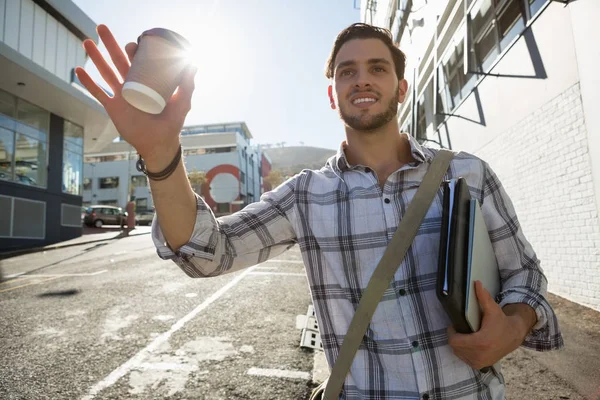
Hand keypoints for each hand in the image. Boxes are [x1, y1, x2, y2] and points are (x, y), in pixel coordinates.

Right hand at [75, 25, 196, 168]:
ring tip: (86, 42)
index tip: (134, 44)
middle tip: (102, 28)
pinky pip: (98, 92)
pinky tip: (78, 70)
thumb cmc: (172, 123)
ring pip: (105, 72)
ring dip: (95, 57)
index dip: (134, 50)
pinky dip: (88, 82)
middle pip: (118, 60)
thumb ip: (187, 85)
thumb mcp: (182, 103)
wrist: (158, 144)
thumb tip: (193, 63)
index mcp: (148, 81)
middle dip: (110, 44)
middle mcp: (133, 85)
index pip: (138, 61)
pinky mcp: (113, 107)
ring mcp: (121, 95)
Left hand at [447, 281, 527, 369]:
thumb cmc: (501, 322)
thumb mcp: (492, 309)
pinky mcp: (480, 365)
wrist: (514, 336)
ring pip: (458, 353)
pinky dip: (464, 351)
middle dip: (455, 337)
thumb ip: (483, 297)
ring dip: (459, 345)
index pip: (454, 341)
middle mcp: (479, 355)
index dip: (452, 332)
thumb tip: (476, 283)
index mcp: (480, 342)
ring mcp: (480, 362)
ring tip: (465, 336)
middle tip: (461, 329)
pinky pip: (464, 359)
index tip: (456, 325)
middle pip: (455, 347)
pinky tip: (469, 344)